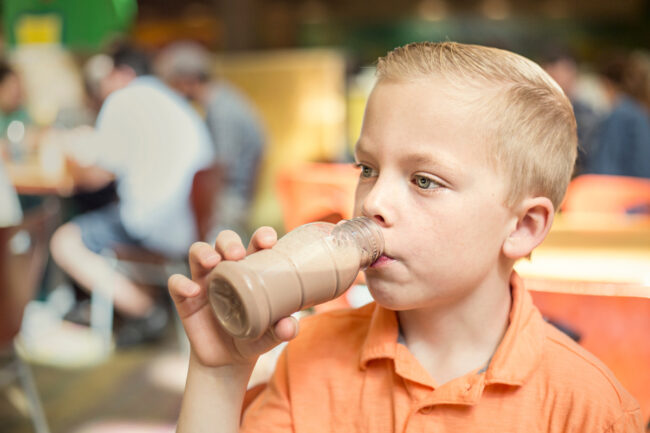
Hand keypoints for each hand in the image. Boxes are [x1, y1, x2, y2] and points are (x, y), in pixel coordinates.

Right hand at [168, 228, 298, 368]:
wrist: (227, 362)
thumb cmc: (254, 338)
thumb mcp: (271, 336)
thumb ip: (283, 330)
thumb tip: (290, 325)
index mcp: (251, 270)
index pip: (255, 244)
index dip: (261, 235)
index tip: (268, 240)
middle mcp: (226, 270)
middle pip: (224, 241)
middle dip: (229, 241)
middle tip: (237, 254)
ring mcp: (204, 281)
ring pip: (197, 252)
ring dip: (203, 252)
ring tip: (213, 261)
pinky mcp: (185, 299)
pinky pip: (177, 284)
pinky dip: (182, 284)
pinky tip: (193, 291)